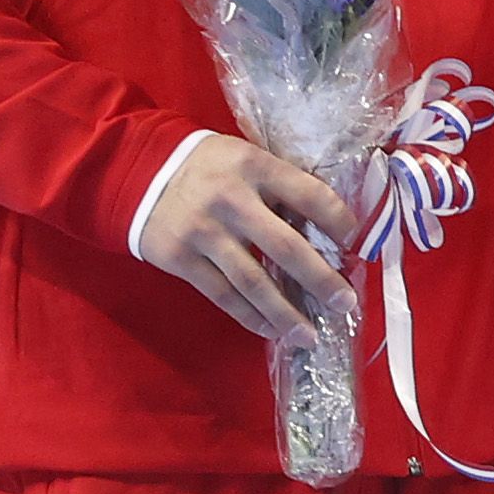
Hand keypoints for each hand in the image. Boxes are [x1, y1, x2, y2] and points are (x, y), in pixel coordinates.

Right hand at [133, 132, 355, 341]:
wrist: (137, 171)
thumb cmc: (208, 167)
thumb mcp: (246, 158)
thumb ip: (280, 185)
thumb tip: (330, 230)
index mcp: (255, 166)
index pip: (310, 195)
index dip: (339, 222)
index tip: (356, 245)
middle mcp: (231, 199)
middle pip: (286, 247)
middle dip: (321, 280)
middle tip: (346, 303)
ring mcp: (203, 232)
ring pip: (254, 281)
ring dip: (286, 313)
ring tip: (310, 335)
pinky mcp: (181, 258)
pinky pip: (223, 294)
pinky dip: (250, 316)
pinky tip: (272, 330)